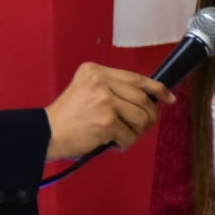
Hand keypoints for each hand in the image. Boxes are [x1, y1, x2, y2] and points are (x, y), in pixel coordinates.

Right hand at [44, 62, 172, 159]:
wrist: (45, 133)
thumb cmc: (67, 118)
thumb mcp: (87, 91)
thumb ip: (113, 91)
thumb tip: (149, 103)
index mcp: (96, 71)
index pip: (136, 78)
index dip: (157, 89)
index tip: (169, 98)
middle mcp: (101, 81)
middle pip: (143, 100)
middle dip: (147, 118)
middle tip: (138, 128)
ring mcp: (105, 100)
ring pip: (140, 118)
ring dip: (135, 133)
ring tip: (121, 137)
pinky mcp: (106, 120)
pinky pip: (129, 135)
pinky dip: (124, 143)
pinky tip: (112, 144)